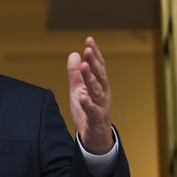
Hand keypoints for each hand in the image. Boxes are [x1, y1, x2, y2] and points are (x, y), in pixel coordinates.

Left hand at [66, 36, 112, 154]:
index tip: (89, 39)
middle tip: (88, 49)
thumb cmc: (88, 111)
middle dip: (94, 61)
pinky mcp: (96, 119)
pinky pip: (93, 110)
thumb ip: (75, 74)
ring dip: (91, 78)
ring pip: (97, 90)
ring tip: (84, 66)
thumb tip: (73, 54)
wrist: (94, 137)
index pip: (98, 66)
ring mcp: (101, 106)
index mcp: (99, 85)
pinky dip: (88, 103)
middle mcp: (103, 93)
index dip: (94, 53)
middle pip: (100, 75)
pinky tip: (82, 96)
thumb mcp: (79, 90)